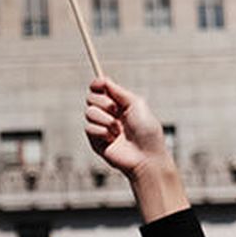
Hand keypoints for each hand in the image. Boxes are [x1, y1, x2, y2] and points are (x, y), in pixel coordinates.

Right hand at [84, 78, 188, 221]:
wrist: (145, 156)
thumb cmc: (147, 131)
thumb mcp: (136, 104)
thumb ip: (118, 91)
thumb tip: (102, 79)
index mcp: (120, 104)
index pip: (100, 89)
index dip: (97, 85)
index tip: (98, 84)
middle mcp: (109, 115)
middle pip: (91, 98)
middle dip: (104, 103)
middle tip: (116, 111)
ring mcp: (101, 127)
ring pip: (89, 112)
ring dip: (105, 120)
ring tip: (118, 131)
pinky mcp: (95, 141)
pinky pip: (89, 128)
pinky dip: (102, 133)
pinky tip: (112, 140)